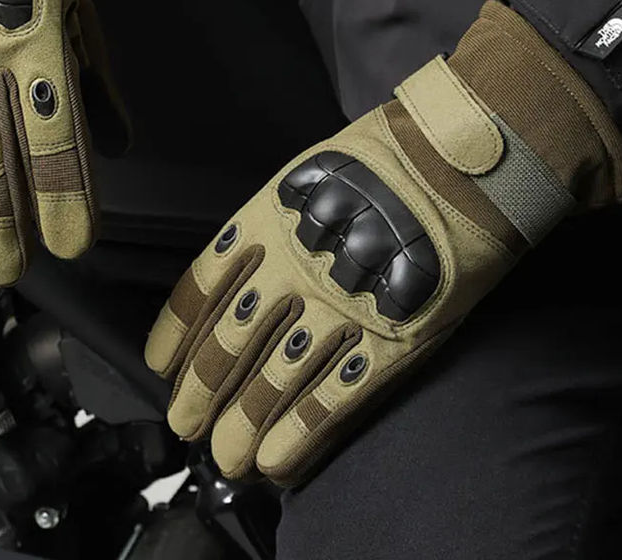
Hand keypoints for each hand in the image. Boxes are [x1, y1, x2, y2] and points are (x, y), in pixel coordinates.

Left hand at [145, 1, 621, 485]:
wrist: (459, 160)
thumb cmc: (385, 159)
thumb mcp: (308, 174)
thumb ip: (270, 222)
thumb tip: (243, 268)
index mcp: (266, 221)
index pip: (202, 287)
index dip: (178, 333)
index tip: (162, 365)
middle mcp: (292, 268)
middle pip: (230, 342)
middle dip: (202, 392)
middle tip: (186, 425)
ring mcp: (338, 307)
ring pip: (274, 379)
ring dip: (244, 425)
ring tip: (228, 457)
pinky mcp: (389, 338)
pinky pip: (334, 396)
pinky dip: (301, 433)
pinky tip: (277, 461)